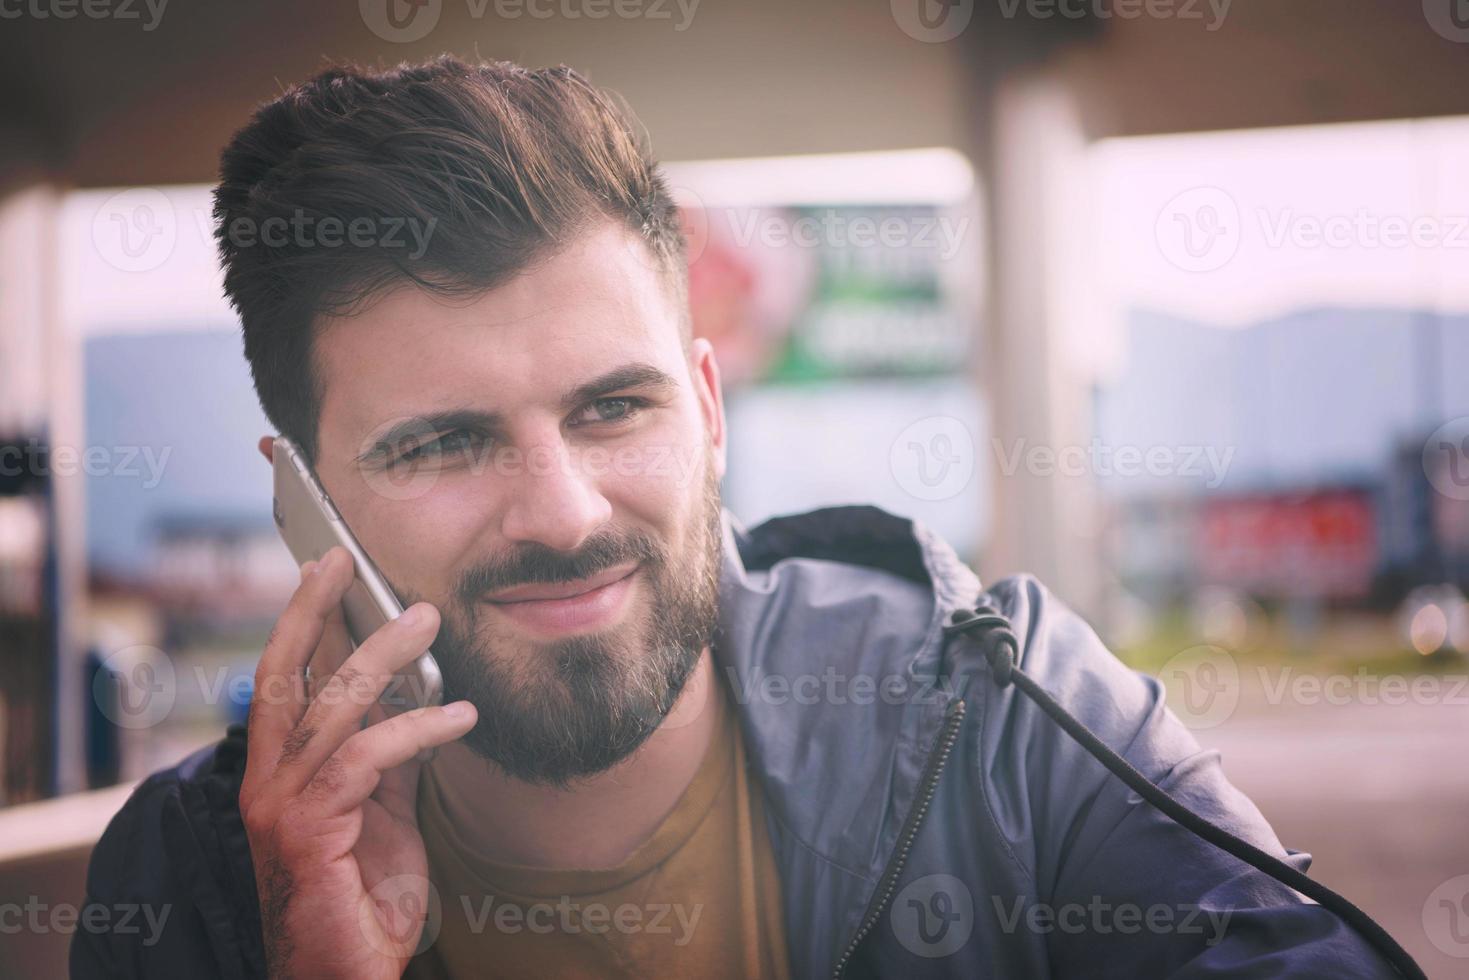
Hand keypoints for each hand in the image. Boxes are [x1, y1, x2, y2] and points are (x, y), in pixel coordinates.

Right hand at [239, 546, 476, 978]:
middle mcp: (266, 784)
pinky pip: (368, 757)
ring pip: (330, 706)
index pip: (280, 682)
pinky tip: (461, 714)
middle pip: (283, 675)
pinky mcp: (308, 831)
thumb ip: (391, 757)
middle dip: (313, 610)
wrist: (349, 975)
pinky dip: (418, 728)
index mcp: (277, 775)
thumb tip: (419, 701)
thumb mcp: (384, 813)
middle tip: (345, 560)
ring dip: (383, 655)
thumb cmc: (364, 901)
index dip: (299, 623)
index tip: (324, 572)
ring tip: (427, 619)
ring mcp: (281, 807)